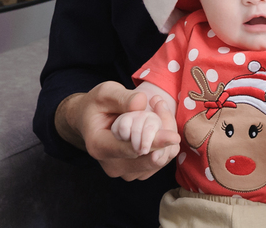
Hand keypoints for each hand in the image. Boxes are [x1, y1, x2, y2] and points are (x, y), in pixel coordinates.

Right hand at [56, 82, 179, 180]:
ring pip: (160, 159)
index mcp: (99, 147)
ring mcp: (126, 172)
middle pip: (151, 158)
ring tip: (157, 108)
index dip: (154, 142)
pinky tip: (159, 121)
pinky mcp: (139, 172)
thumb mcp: (105, 93)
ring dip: (166, 134)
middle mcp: (113, 166)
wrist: (90, 121)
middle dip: (164, 132)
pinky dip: (166, 141)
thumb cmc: (97, 105)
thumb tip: (142, 103)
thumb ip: (123, 98)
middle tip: (160, 104)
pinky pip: (162, 159)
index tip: (174, 137)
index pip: (131, 149)